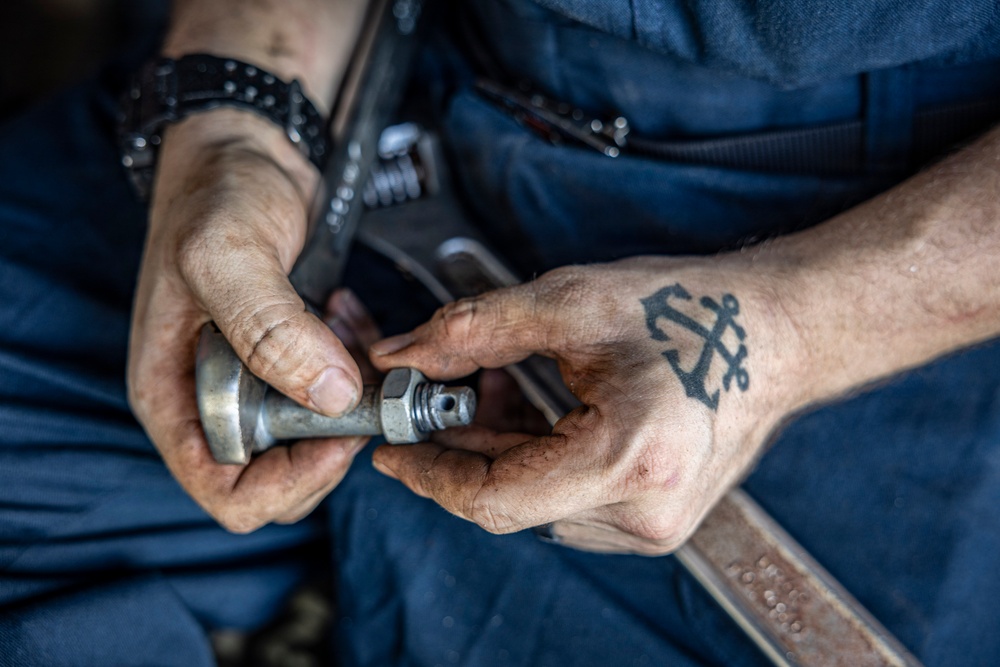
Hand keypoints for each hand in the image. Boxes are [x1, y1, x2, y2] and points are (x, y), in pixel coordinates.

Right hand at [128, 110, 368, 532]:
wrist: (247, 150)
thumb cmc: (216, 193)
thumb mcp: (227, 255)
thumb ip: (270, 329)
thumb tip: (328, 395)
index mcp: (174, 397)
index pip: (228, 491)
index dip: (287, 483)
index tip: (335, 437)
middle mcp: (213, 401)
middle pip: (280, 478)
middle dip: (331, 443)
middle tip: (363, 391)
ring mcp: (256, 381)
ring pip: (317, 437)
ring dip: (352, 399)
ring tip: (352, 338)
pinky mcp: (293, 356)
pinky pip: (337, 391)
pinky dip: (358, 365)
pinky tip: (351, 317)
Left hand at [369, 258, 798, 554]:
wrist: (777, 332)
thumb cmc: (696, 312)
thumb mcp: (572, 304)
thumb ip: (474, 331)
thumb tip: (403, 355)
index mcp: (627, 462)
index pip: (493, 498)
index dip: (429, 475)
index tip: (392, 448)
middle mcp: (643, 512)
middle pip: (510, 502)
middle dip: (458, 453)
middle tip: (428, 405)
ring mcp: (653, 524)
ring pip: (536, 503)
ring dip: (497, 454)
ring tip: (489, 394)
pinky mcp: (655, 517)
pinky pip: (568, 501)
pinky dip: (535, 460)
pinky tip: (527, 414)